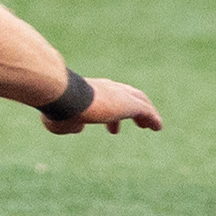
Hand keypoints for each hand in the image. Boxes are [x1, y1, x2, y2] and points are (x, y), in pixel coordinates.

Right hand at [44, 78, 163, 134]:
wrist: (64, 95)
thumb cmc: (58, 107)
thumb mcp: (59, 120)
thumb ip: (70, 124)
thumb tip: (79, 127)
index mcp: (89, 90)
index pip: (105, 97)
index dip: (109, 113)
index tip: (111, 127)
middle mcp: (105, 88)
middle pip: (124, 94)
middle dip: (128, 108)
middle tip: (131, 123)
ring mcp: (118, 93)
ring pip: (138, 99)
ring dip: (145, 112)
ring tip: (151, 125)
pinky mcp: (128, 103)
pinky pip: (146, 110)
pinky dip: (153, 118)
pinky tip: (157, 128)